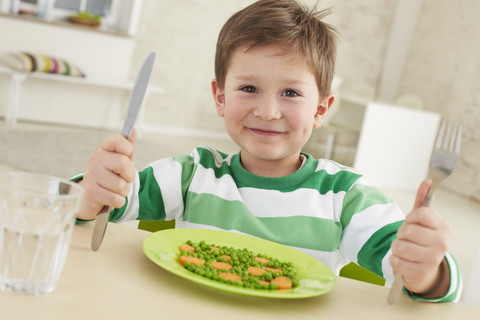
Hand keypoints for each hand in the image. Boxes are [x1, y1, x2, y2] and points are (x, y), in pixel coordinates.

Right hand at [77, 129, 136, 219]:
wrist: (88, 195)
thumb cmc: (108, 174)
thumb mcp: (118, 159)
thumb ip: (127, 146)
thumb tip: (134, 130)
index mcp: (103, 149)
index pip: (117, 140)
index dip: (127, 148)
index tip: (128, 155)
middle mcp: (95, 160)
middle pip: (123, 163)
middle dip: (130, 174)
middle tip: (124, 177)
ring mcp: (92, 176)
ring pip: (121, 185)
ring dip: (124, 190)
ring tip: (116, 188)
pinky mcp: (92, 193)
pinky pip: (117, 199)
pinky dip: (119, 201)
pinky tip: (112, 197)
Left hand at [389, 179, 450, 296]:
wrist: (424, 268)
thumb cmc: (420, 240)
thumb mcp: (421, 219)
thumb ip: (422, 200)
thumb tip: (427, 181)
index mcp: (443, 227)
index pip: (420, 213)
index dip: (410, 217)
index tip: (411, 222)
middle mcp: (442, 243)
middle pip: (407, 230)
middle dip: (400, 234)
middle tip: (406, 239)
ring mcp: (433, 259)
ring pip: (400, 246)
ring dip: (396, 248)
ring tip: (404, 250)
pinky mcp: (421, 273)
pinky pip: (396, 261)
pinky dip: (394, 261)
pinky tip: (403, 262)